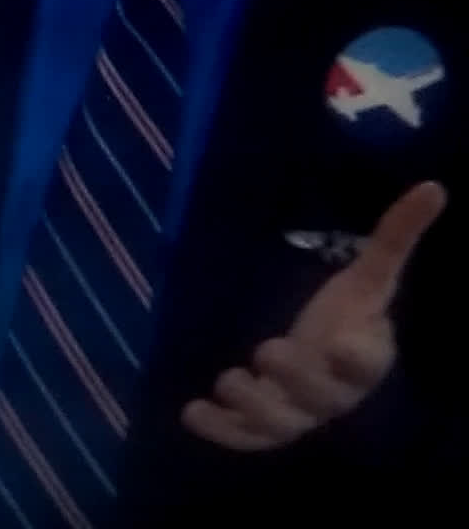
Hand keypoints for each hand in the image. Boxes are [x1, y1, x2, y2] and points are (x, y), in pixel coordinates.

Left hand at [181, 181, 446, 451]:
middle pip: (321, 395)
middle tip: (268, 350)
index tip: (342, 341)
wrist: (326, 362)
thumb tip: (433, 187)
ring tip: (228, 380)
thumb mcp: (369, 278)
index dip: (358, 355)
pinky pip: (246, 438)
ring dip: (253, 406)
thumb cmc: (348, 319)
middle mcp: (334, 392)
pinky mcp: (264, 427)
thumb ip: (395, 238)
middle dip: (296, 377)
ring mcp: (299, 413)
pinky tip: (192, 413)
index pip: (368, 362)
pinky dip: (221, 431)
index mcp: (365, 357)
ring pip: (282, 424)